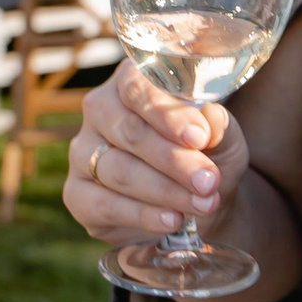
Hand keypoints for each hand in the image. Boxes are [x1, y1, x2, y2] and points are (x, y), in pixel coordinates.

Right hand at [63, 62, 248, 242]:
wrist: (198, 201)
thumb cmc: (209, 157)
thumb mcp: (224, 137)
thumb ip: (218, 125)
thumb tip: (210, 118)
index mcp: (132, 81)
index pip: (137, 88)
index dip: (167, 114)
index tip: (199, 137)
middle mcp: (100, 111)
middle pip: (129, 132)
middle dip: (174, 160)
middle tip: (208, 181)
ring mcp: (83, 152)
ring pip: (119, 170)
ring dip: (165, 191)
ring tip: (201, 204)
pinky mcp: (77, 194)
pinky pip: (105, 205)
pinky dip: (143, 215)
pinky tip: (172, 219)